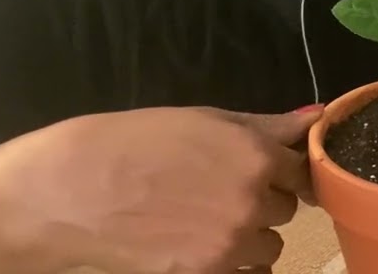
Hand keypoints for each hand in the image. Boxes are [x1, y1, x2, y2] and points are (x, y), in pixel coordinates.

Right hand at [0, 104, 322, 273]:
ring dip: (244, 238)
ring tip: (197, 222)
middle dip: (258, 202)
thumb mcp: (200, 120)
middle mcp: (251, 202)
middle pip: (283, 210)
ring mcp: (229, 246)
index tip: (253, 170)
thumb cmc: (127, 143)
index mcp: (255, 155)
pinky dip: (229, 265)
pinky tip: (193, 249)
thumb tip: (314, 119)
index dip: (276, 169)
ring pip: (267, 248)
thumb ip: (264, 126)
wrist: (63, 191)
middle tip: (212, 192)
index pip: (298, 169)